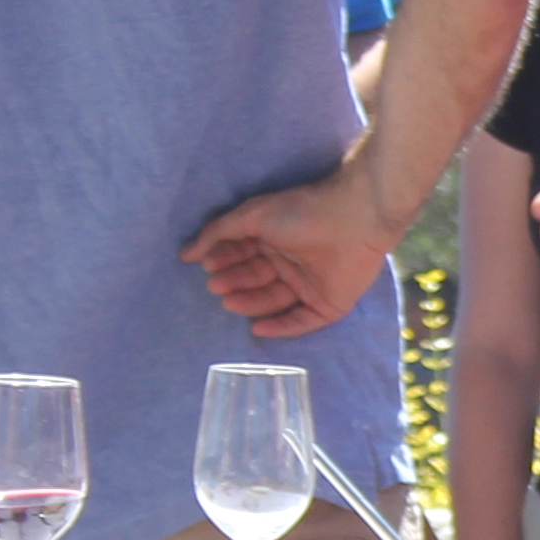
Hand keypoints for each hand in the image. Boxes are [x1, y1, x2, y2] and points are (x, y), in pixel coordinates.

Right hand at [186, 159, 391, 338]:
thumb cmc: (302, 211)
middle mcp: (291, 261)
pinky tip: (258, 328)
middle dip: (234, 282)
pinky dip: (281, 326)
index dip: (223, 261)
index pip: (243, 255)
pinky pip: (302, 321)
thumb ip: (218, 232)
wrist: (353, 217)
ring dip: (250, 303)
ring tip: (229, 301)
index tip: (205, 265)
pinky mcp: (330, 303)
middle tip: (215, 286)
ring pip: (274, 300)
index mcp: (275, 238)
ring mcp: (311, 283)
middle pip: (256, 279)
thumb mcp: (253, 216)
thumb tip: (185, 253)